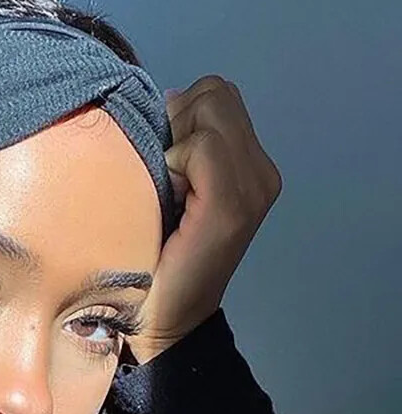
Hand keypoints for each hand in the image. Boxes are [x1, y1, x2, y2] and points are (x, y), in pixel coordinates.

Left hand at [125, 75, 282, 364]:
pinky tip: (169, 197)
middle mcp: (261, 172)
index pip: (218, 93)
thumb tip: (167, 98)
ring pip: (211, 110)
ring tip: (168, 189)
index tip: (163, 163)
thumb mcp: (167, 188)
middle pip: (216, 92)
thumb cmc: (153, 260)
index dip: (181, 115)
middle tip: (164, 174)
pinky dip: (176, 160)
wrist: (162, 321)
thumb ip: (178, 143)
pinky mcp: (232, 205)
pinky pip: (202, 146)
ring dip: (176, 142)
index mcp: (249, 166)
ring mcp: (254, 187)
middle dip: (179, 121)